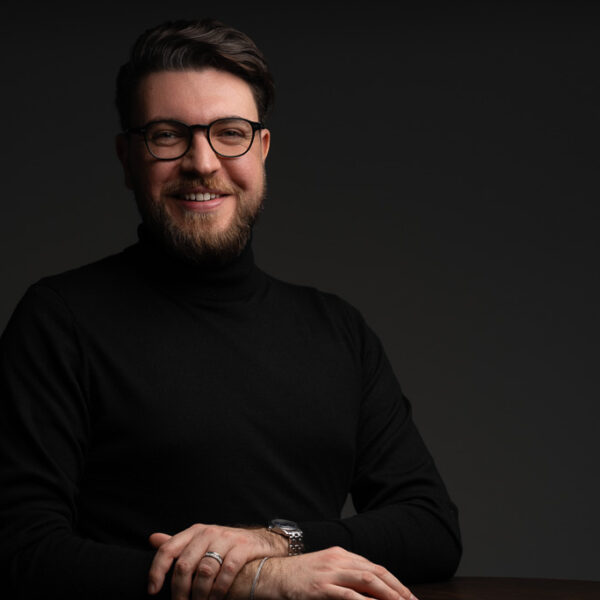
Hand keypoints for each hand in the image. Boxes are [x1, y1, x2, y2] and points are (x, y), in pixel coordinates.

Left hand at [147, 524, 286, 599]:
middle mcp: (209, 532)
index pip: (168, 549)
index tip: (153, 591)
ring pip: (205, 571)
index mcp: (195, 531)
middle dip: (179, 591)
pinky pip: (227, 572)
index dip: (157, 571)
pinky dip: (219, 590)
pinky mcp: (243, 547)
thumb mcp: (202, 541)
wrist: (261, 542)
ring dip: (199, 595)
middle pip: (185, 564)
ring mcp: (227, 538)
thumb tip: (153, 539)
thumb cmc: (227, 546)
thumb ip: (179, 544)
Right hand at [259, 547, 417, 599]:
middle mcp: (338, 559)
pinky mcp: (320, 588)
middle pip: (376, 572)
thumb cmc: (297, 577)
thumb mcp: (325, 571)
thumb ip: (345, 576)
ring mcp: (329, 572)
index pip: (375, 567)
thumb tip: (369, 591)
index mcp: (341, 554)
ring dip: (388, 594)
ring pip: (367, 580)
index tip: (408, 596)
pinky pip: (348, 595)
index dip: (394, 582)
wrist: (269, 574)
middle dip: (397, 589)